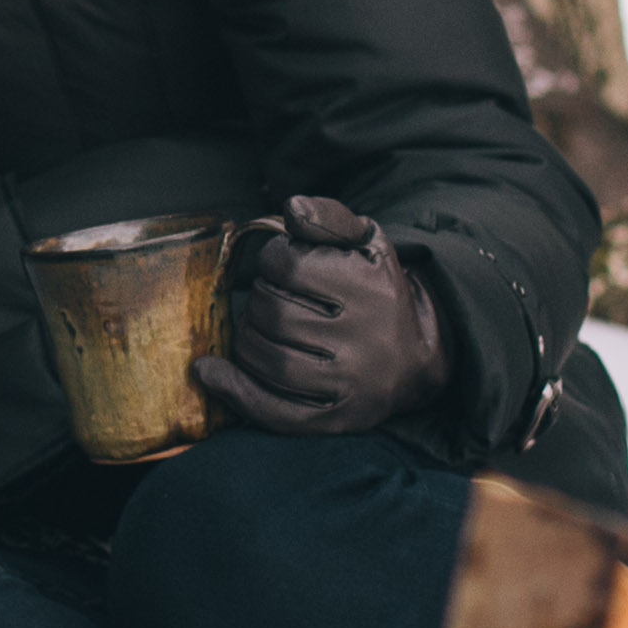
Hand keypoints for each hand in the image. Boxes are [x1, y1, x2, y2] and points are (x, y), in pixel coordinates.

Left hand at [192, 195, 448, 435]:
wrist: (417, 360)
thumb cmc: (377, 292)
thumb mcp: (366, 244)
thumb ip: (327, 217)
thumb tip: (291, 208)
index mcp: (370, 286)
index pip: (288, 264)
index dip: (273, 259)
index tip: (285, 267)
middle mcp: (364, 337)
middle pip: (272, 312)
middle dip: (260, 299)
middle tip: (274, 299)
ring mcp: (350, 383)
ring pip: (266, 358)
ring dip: (246, 339)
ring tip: (259, 328)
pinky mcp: (338, 420)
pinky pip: (275, 411)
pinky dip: (235, 392)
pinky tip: (210, 373)